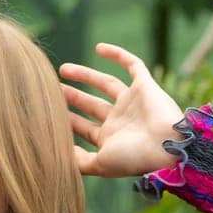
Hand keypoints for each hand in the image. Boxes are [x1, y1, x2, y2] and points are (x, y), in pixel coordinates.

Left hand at [58, 42, 183, 178]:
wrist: (167, 146)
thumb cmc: (134, 158)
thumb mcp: (100, 164)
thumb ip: (77, 160)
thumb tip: (56, 153)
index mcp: (110, 139)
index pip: (83, 128)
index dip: (65, 121)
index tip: (45, 112)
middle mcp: (120, 120)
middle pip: (91, 105)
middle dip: (72, 97)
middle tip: (51, 88)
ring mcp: (132, 102)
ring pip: (105, 84)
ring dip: (85, 76)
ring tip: (63, 70)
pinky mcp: (145, 85)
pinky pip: (132, 64)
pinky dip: (117, 55)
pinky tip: (99, 48)